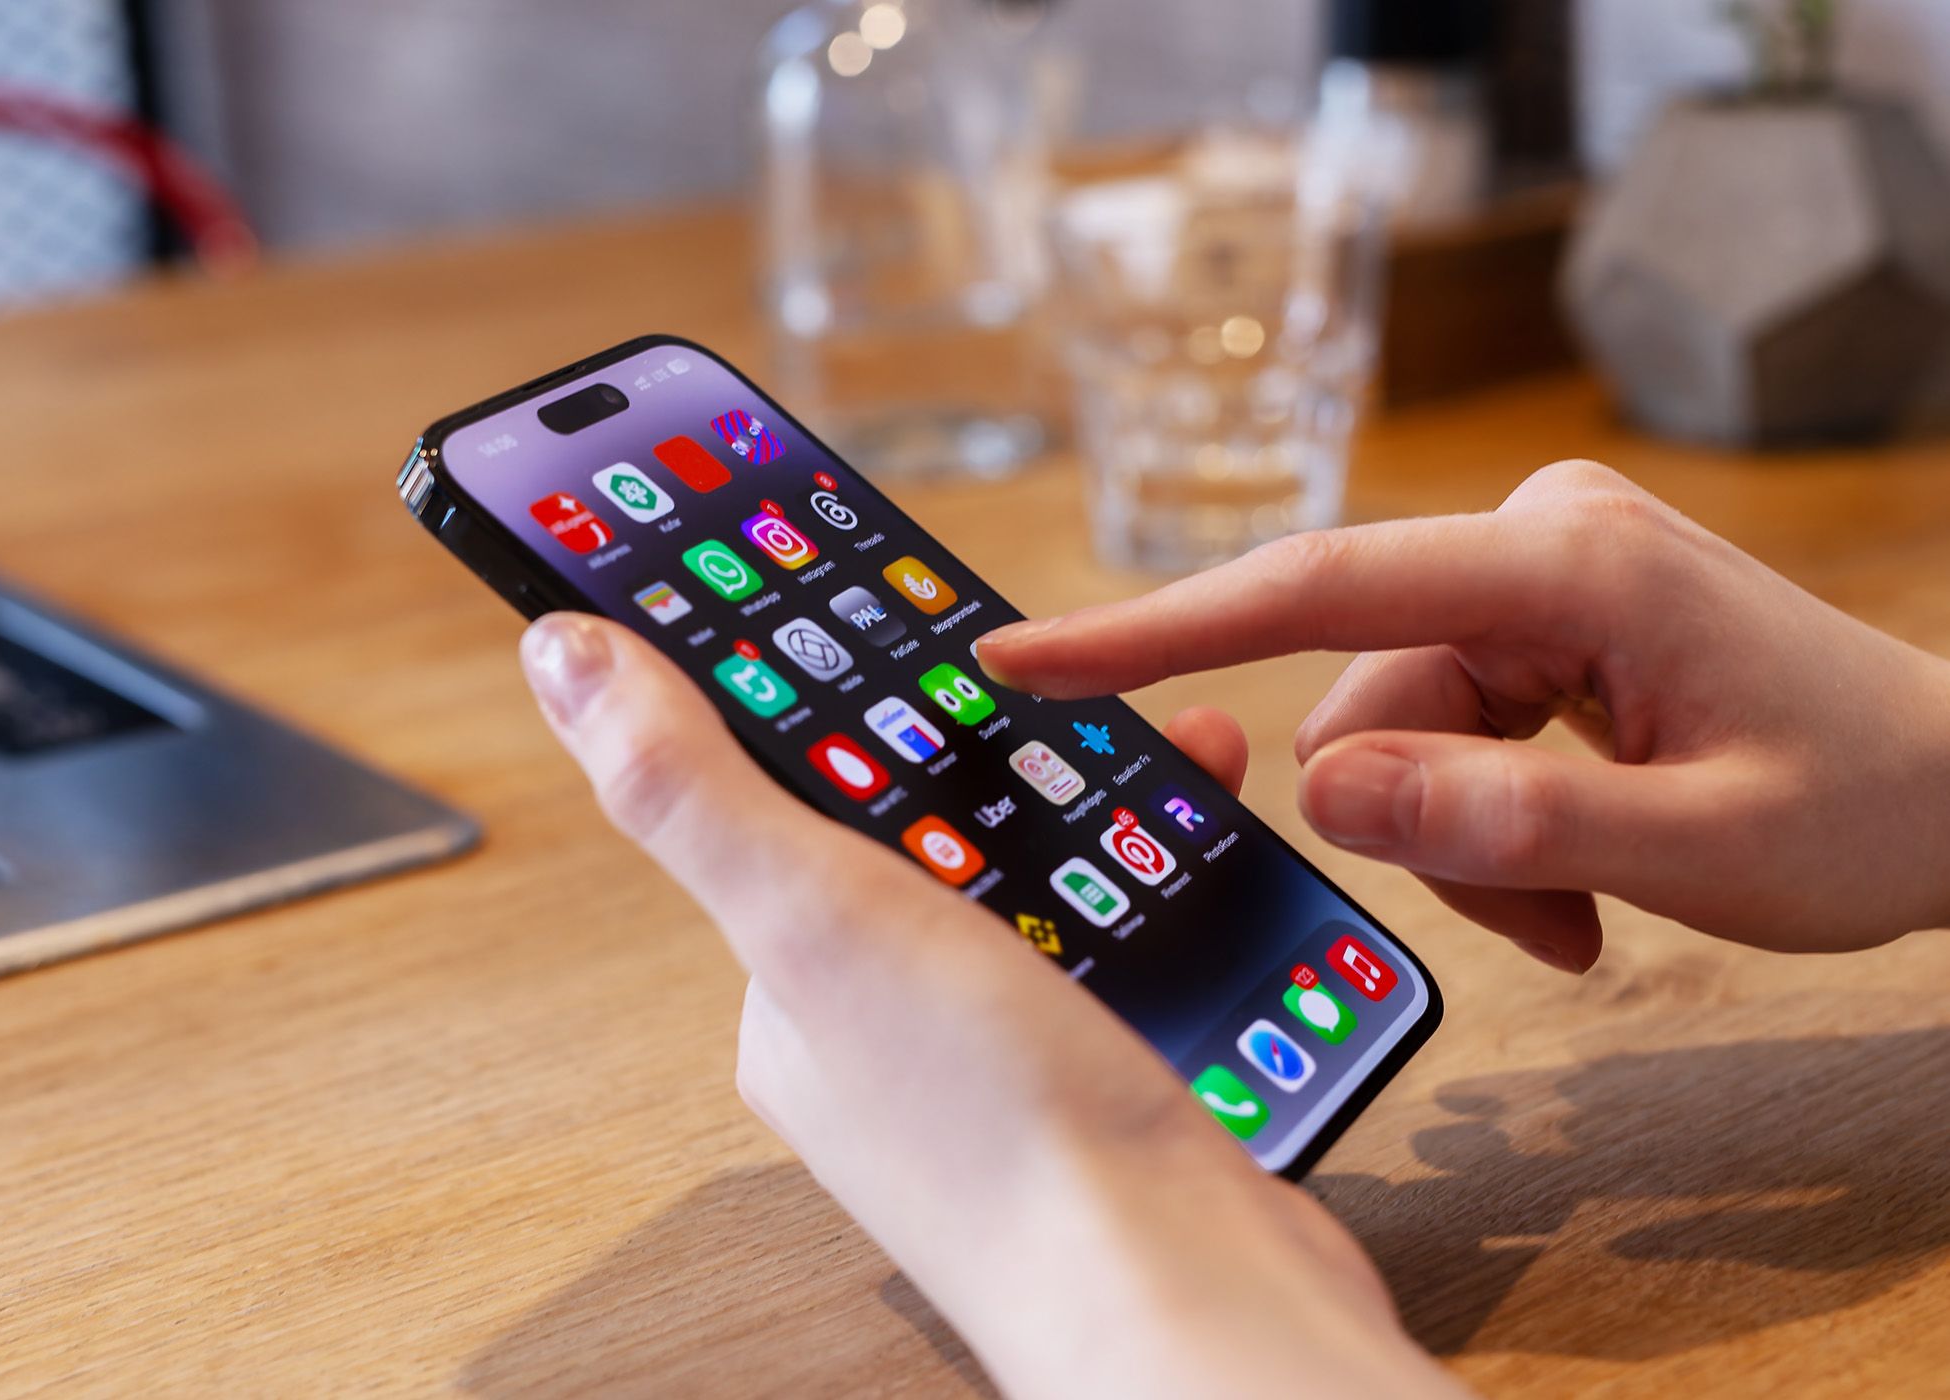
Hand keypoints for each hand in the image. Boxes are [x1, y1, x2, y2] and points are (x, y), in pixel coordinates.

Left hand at [520, 616, 1460, 1398]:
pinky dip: (1156, 877)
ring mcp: (991, 1058)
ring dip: (1089, 805)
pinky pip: (1116, 934)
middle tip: (1052, 675)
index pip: (777, 797)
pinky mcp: (1098, 1077)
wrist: (1186, 1298)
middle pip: (919, 828)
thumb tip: (559, 653)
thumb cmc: (996, 1133)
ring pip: (1033, 876)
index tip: (856, 588)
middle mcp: (875, 1028)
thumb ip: (690, 785)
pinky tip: (1203, 843)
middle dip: (988, 747)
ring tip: (1160, 744)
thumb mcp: (816, 915)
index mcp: (784, 989)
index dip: (814, 689)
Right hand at [979, 461, 1949, 971]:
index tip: (1025, 659)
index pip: (1322, 588)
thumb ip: (1505, 824)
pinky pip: (1444, 728)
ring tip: (1579, 908)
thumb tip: (1323, 788)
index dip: (1160, 628)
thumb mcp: (1697, 845)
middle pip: (1366, 695)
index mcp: (1568, 561)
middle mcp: (1534, 539)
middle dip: (1423, 825)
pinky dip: (1486, 818)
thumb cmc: (1867, 804)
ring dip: (1464, 841)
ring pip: (1399, 729)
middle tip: (1543, 922)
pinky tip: (1578, 869)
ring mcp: (1535, 575)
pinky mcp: (1537, 617)